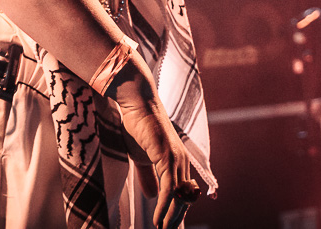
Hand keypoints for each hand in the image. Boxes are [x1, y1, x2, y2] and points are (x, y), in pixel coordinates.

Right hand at [110, 59, 199, 227]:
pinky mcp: (168, 157)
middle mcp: (181, 162)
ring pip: (179, 197)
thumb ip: (147, 176)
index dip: (176, 212)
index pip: (182, 194)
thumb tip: (153, 196)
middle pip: (184, 199)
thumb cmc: (137, 127)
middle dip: (176, 219)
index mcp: (176, 162)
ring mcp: (176, 159)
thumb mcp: (140, 157)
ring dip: (171, 217)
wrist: (136, 104)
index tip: (168, 227)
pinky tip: (157, 220)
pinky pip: (170, 190)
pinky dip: (165, 207)